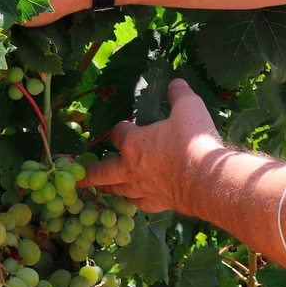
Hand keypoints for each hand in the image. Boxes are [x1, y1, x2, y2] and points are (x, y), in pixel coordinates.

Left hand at [82, 79, 223, 213]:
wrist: (207, 179)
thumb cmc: (194, 141)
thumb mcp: (189, 108)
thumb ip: (179, 94)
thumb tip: (176, 82)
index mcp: (134, 143)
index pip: (118, 133)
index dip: (121, 128)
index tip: (126, 125)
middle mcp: (131, 168)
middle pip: (103, 171)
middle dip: (90, 172)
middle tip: (78, 176)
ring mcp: (142, 188)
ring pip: (118, 190)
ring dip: (109, 188)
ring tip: (102, 188)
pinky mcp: (157, 203)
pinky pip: (139, 204)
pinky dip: (134, 201)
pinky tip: (134, 200)